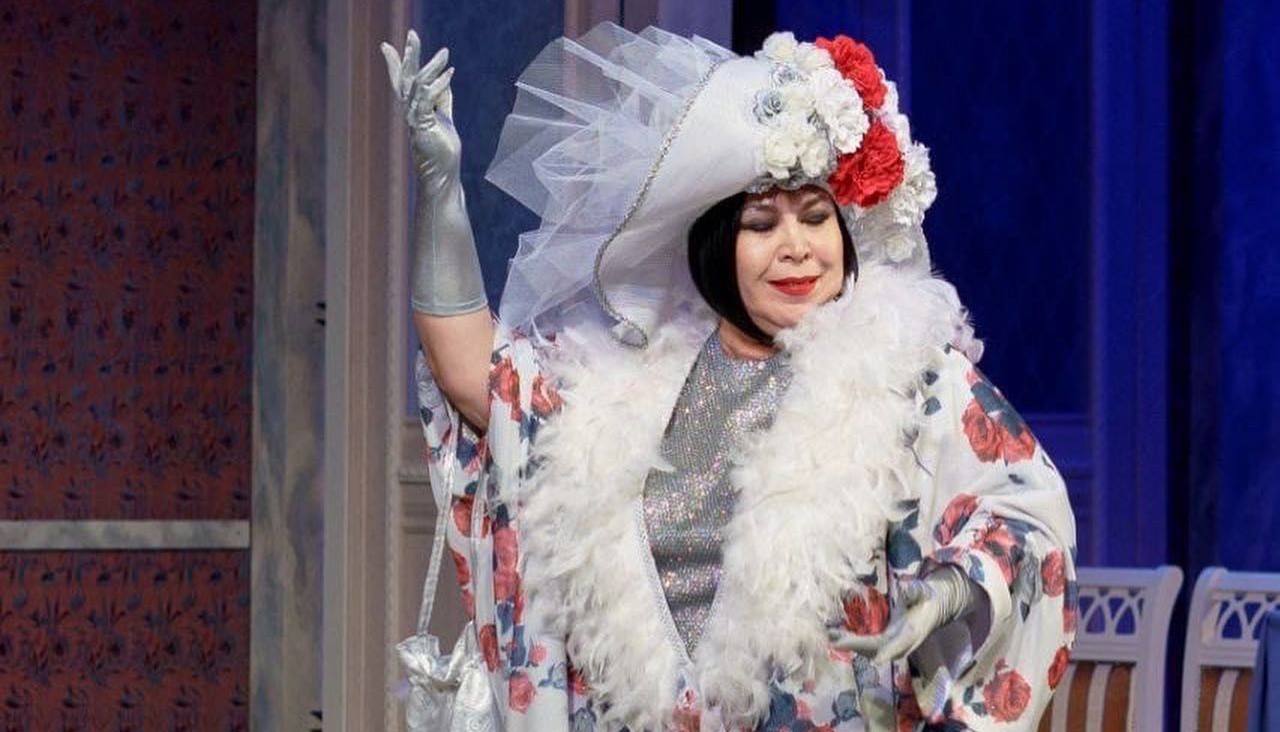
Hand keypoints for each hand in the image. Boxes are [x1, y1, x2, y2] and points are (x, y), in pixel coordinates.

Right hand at [380, 30, 460, 188]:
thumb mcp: (444, 118)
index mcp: (414, 109)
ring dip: (431, 67)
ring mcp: (414, 119)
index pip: (402, 82)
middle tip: (412, 34)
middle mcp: (410, 112)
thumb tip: (444, 79)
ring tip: (445, 53)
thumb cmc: (442, 150)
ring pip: (417, 85)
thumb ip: (442, 99)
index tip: (386, 46)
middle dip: (409, 55)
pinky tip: (449, 74)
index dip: (395, 63)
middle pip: (406, 78)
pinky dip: (438, 86)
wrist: (442, 174)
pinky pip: (427, 100)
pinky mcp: (423, 126)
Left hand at [828, 566, 977, 664]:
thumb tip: (903, 587)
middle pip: (876, 650)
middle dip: (855, 646)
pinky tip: (835, 632)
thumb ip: (915, 591)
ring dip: (849, 644)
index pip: (894, 644)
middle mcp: (900, 643)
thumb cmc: (929, 597)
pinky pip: (867, 645)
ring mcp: (892, 644)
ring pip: (869, 650)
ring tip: (829, 634)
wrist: (934, 606)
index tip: (870, 657)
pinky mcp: (885, 640)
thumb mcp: (924, 591)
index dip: (880, 650)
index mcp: (911, 634)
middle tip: (833, 639)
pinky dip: (852, 641)